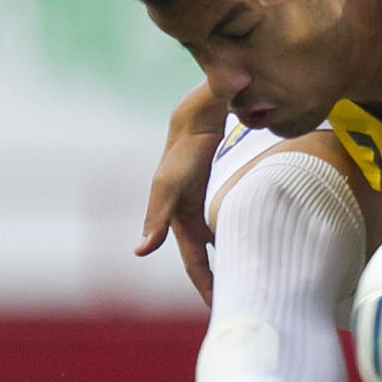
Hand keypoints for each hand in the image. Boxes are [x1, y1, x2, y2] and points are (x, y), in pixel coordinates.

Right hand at [135, 84, 227, 303]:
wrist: (199, 114)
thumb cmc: (204, 106)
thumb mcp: (214, 95)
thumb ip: (223, 85)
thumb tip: (239, 74)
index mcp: (171, 176)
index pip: (162, 201)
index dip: (153, 223)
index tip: (142, 248)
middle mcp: (174, 199)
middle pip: (185, 246)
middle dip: (200, 277)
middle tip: (217, 307)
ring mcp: (185, 209)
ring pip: (197, 253)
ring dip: (211, 279)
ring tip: (231, 306)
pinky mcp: (198, 211)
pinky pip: (208, 245)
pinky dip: (219, 265)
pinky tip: (238, 282)